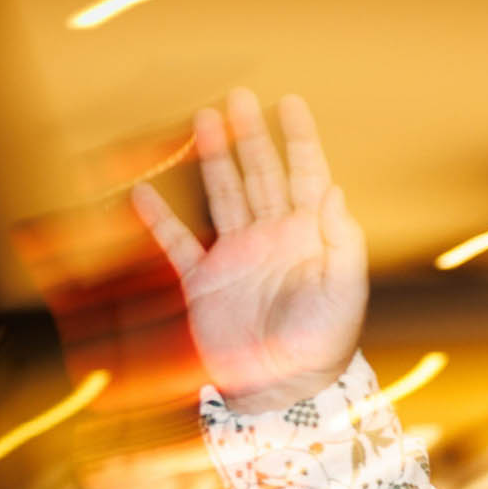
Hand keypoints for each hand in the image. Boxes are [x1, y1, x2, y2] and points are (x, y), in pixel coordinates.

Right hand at [131, 88, 366, 414]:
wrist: (283, 391)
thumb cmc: (322, 345)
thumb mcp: (343, 293)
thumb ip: (341, 241)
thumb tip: (333, 190)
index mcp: (307, 239)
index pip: (305, 178)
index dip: (299, 140)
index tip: (290, 104)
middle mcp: (272, 240)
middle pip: (261, 175)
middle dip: (251, 136)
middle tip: (239, 97)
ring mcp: (237, 258)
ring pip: (225, 195)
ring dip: (215, 158)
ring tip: (206, 119)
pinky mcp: (206, 281)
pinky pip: (177, 243)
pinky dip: (159, 218)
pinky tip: (144, 192)